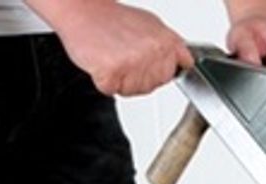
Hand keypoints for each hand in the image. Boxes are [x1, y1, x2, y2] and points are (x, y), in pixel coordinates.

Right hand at [33, 0, 193, 96]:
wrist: (81, 10)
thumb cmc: (111, 18)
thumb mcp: (151, 24)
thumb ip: (171, 46)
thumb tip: (185, 61)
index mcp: (167, 41)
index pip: (174, 73)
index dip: (158, 70)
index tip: (146, 61)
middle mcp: (154, 52)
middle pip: (153, 85)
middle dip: (138, 76)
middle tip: (123, 55)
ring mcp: (134, 62)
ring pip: (134, 90)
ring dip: (121, 80)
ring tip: (113, 56)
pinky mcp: (113, 71)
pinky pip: (112, 90)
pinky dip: (104, 80)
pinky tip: (103, 62)